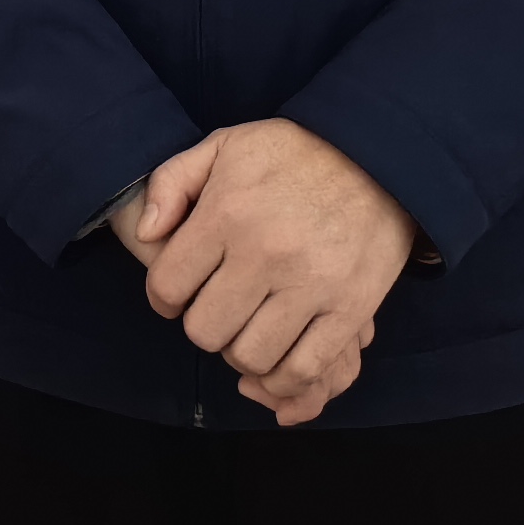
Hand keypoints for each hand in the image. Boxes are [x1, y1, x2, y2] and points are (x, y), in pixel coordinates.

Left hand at [114, 119, 412, 426]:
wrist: (377, 156)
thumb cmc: (292, 153)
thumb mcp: (223, 146)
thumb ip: (171, 183)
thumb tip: (146, 234)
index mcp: (227, 213)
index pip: (168, 287)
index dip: (164, 298)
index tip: (177, 294)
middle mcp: (265, 253)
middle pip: (205, 331)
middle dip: (203, 326)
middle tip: (218, 309)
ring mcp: (310, 285)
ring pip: (250, 356)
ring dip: (241, 352)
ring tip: (248, 329)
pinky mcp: (350, 309)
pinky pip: (304, 369)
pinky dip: (283, 379)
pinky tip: (276, 360)